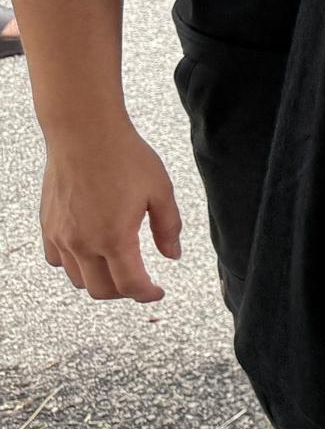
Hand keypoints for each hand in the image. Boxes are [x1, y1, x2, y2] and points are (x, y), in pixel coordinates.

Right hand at [41, 119, 181, 301]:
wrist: (84, 133)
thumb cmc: (125, 157)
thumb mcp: (160, 191)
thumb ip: (168, 228)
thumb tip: (172, 255)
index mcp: (115, 238)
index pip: (130, 285)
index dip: (147, 294)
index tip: (157, 292)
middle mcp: (83, 243)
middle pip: (102, 290)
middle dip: (124, 292)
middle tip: (140, 282)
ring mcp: (61, 236)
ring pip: (78, 279)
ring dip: (99, 281)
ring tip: (118, 267)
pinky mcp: (48, 226)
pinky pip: (57, 260)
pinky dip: (74, 265)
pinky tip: (90, 252)